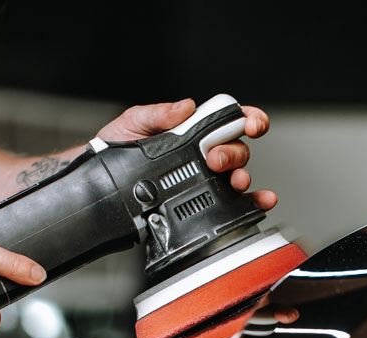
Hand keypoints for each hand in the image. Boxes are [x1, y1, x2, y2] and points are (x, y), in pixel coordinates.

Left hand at [97, 99, 276, 209]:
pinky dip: (254, 201)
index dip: (246, 118)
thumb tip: (185, 107)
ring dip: (242, 176)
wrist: (104, 185)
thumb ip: (158, 114)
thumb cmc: (119, 148)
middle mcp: (205, 154)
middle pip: (236, 148)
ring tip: (233, 181)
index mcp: (193, 130)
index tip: (251, 123)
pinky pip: (235, 202)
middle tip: (215, 159)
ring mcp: (206, 179)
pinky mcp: (204, 202)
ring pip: (238, 174)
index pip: (228, 119)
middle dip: (233, 152)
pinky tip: (262, 201)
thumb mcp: (134, 123)